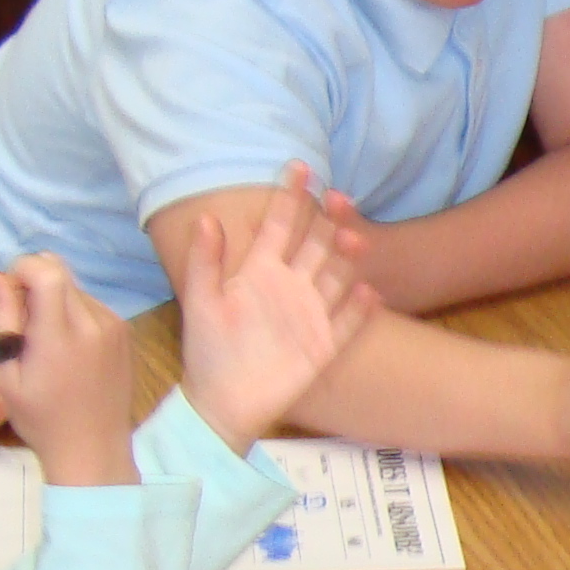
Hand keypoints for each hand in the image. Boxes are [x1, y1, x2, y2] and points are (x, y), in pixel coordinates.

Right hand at [0, 256, 138, 485]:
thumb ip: (2, 321)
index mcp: (61, 336)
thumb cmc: (41, 419)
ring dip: (54, 300)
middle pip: (60, 272)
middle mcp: (94, 323)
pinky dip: (72, 314)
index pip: (46, 271)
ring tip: (45, 341)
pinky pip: (91, 305)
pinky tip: (67, 348)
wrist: (93, 449)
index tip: (9, 294)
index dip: (22, 270)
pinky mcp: (124, 333)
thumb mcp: (6, 376)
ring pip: (75, 288)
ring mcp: (114, 326)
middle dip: (33, 282)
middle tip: (22, 320)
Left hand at [179, 164, 380, 451]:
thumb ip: (206, 261)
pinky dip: (359, 310)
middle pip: (316, 244)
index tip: (299, 166)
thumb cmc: (207, 351)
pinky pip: (347, 324)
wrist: (222, 402)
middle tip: (339, 195)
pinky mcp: (323, 345)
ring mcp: (310, 315)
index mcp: (259, 271)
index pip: (278, 225)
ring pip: (337, 276)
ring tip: (356, 240)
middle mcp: (290, 286)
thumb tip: (206, 216)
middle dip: (328, 219)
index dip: (289, 197)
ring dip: (348, 258)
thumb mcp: (201, 302)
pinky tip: (369, 293)